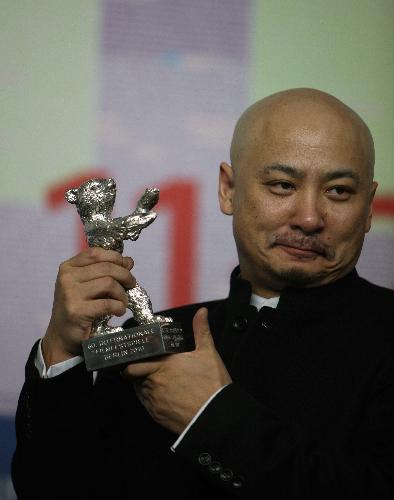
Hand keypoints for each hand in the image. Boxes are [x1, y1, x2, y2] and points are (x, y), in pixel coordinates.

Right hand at [42, 247, 135, 366]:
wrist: (62, 336)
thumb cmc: (79, 308)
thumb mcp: (87, 285)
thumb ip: (104, 271)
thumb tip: (128, 261)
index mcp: (68, 268)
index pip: (95, 253)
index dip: (116, 257)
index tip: (127, 266)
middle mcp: (67, 278)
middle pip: (107, 268)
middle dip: (125, 276)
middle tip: (131, 285)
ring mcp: (70, 294)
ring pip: (109, 283)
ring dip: (122, 294)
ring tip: (123, 302)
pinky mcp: (77, 311)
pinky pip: (108, 303)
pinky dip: (119, 307)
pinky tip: (119, 311)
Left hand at [123, 307, 231, 433]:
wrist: (216, 415)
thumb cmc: (212, 383)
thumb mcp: (208, 353)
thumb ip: (201, 330)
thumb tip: (202, 311)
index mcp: (164, 364)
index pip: (135, 361)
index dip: (134, 358)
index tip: (138, 355)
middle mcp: (154, 382)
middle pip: (131, 375)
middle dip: (133, 371)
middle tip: (142, 367)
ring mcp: (154, 400)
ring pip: (138, 389)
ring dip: (141, 384)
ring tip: (153, 380)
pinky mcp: (156, 415)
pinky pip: (145, 404)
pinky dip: (149, 399)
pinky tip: (161, 395)